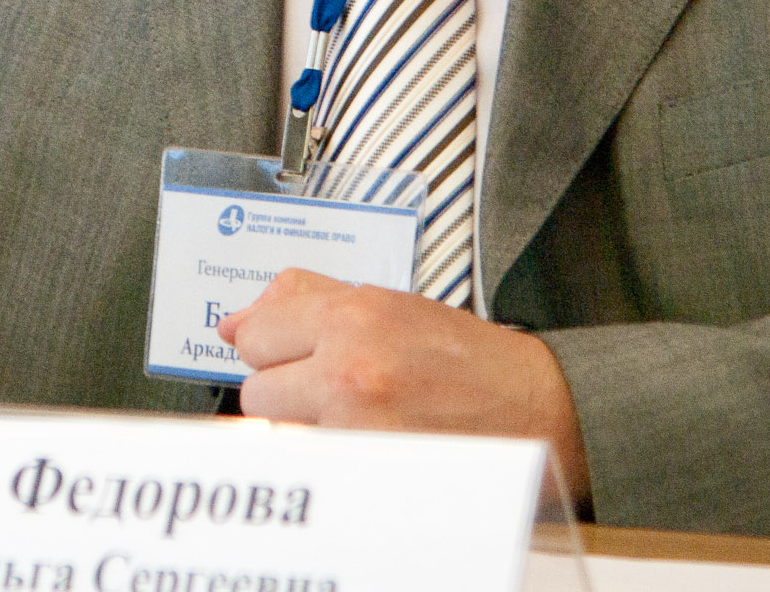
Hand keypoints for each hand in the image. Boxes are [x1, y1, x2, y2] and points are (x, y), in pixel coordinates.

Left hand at [218, 269, 588, 506]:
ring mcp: (355, 424)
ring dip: (303, 428)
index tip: (297, 355)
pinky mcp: (368, 469)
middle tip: (333, 389)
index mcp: (352, 314)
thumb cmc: (464, 356)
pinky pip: (311, 465)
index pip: (254, 336)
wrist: (535, 407)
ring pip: (276, 433)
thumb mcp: (385, 303)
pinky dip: (328, 458)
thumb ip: (304, 300)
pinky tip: (366, 443)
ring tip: (352, 417)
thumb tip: (234, 322)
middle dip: (286, 392)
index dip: (274, 349)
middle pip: (255, 390)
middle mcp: (348, 367)